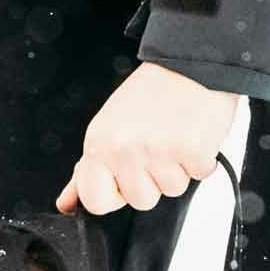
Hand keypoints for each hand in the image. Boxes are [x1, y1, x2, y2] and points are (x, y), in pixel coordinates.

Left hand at [57, 63, 237, 214]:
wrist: (188, 65)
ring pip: (171, 191)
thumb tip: (67, 205)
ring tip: (174, 138)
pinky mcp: (191, 149)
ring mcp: (158, 150)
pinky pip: (199, 175)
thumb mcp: (106, 131)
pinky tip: (193, 135)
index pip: (96, 202)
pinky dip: (202, 160)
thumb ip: (86, 173)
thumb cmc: (149, 98)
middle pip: (141, 201)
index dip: (116, 194)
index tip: (125, 175)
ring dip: (179, 169)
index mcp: (99, 146)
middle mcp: (124, 149)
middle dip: (153, 180)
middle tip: (156, 146)